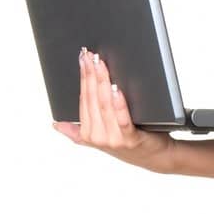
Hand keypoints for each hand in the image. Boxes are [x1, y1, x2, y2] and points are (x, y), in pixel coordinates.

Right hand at [52, 49, 175, 172]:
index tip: (84, 57)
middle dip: (90, 75)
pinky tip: (116, 89)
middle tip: (90, 55)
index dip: (83, 77)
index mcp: (88, 134)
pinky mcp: (131, 139)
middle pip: (92, 99)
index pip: (83, 99)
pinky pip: (122, 119)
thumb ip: (78, 132)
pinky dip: (118, 103)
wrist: (156, 158)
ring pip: (105, 105)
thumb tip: (57, 125)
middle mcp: (98, 137)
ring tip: (101, 65)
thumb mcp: (101, 139)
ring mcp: (114, 139)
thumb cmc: (131, 144)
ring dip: (102, 82)